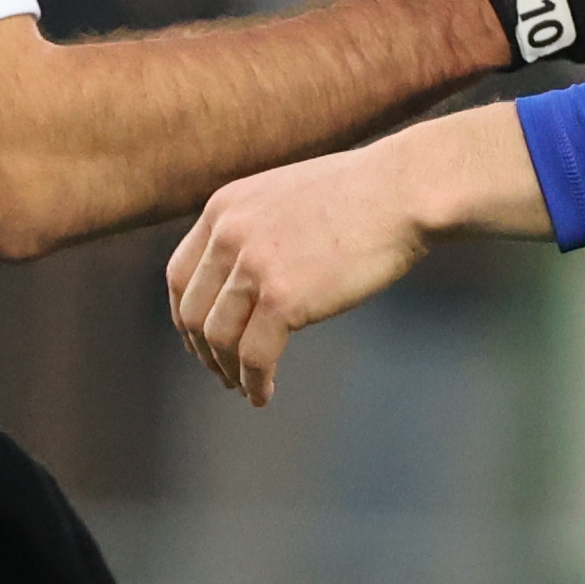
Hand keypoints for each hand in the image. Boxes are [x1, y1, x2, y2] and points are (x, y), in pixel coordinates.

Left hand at [168, 145, 437, 405]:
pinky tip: (265, 394)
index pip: (180, 275)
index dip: (187, 315)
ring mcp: (253, 266)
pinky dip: (256, 382)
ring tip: (246, 387)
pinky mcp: (282, 298)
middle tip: (222, 372)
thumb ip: (254, 227)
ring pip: (219, 338)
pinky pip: (255, 356)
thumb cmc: (362, 193)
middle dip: (204, 350)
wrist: (404, 189)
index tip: (202, 339)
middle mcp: (228, 234)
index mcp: (224, 207)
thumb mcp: (286, 195)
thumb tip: (243, 277)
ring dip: (229, 370)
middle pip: (193, 311)